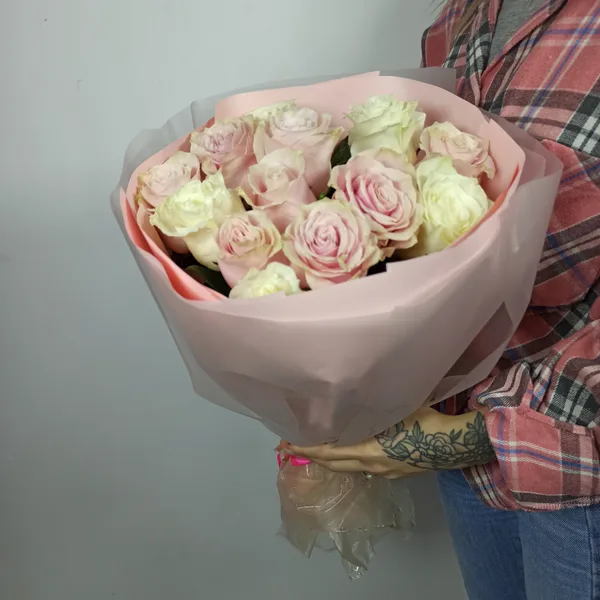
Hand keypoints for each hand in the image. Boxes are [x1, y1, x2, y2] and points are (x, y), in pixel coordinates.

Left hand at [282, 408, 493, 478]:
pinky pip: (363, 469)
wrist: (455, 443)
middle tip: (289, 451)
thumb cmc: (425, 420)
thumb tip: (358, 390)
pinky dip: (347, 462)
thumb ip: (373, 405)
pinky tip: (348, 454)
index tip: (285, 447)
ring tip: (315, 452)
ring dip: (329, 461)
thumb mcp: (396, 406)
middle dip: (310, 457)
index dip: (305, 450)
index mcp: (367, 449)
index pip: (328, 453)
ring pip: (348, 468)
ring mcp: (383, 472)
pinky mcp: (395, 474)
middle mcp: (371, 465)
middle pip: (333, 464)